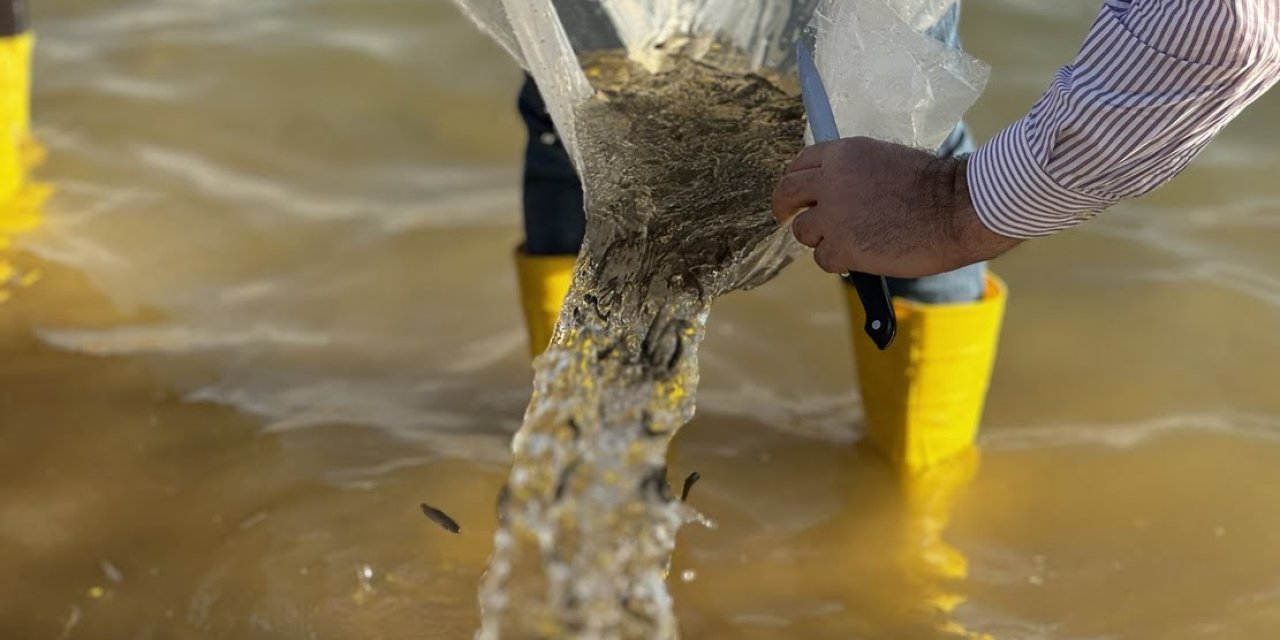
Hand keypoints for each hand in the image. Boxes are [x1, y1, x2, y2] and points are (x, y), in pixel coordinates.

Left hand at [771, 136, 1022, 277]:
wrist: (958, 208)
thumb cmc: (935, 187)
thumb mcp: (886, 160)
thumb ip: (854, 172)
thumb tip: (834, 188)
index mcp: (843, 153)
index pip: (799, 164)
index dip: (795, 181)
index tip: (795, 194)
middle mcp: (831, 180)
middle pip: (786, 194)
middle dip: (783, 208)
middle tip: (786, 218)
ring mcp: (834, 215)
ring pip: (804, 231)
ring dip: (821, 239)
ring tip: (850, 241)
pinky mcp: (843, 246)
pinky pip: (824, 258)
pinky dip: (839, 262)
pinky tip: (862, 257)